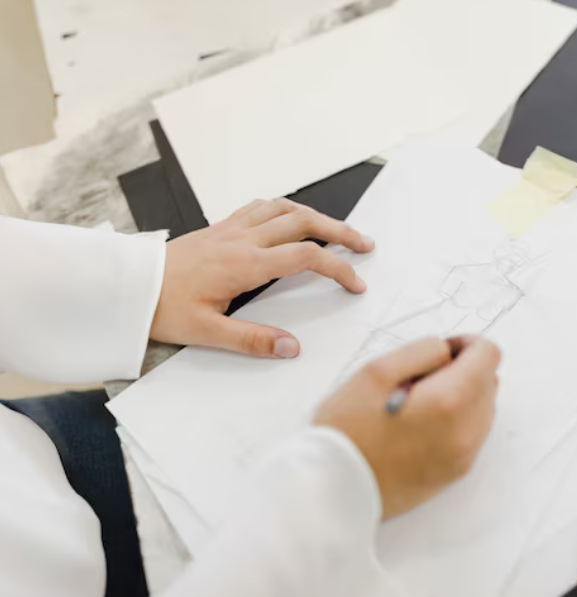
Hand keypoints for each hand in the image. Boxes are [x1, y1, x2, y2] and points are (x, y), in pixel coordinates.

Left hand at [150, 198, 374, 357]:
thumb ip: (252, 340)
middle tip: (364, 244)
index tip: (356, 284)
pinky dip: (286, 208)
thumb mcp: (206, 333)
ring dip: (317, 216)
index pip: (305, 257)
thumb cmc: (162, 308)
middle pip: (304, 222)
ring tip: (337, 230)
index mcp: (244, 265)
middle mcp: (242, 239)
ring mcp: (231, 228)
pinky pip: (261, 206)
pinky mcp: (221, 227)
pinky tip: (292, 218)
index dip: (338, 268)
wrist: (126, 285)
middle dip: (340, 231)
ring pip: (285, 209)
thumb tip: (292, 347)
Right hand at [314, 336, 500, 518]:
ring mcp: (463, 456)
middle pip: (490, 382)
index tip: (443, 350)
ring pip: (484, 409)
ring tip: (417, 403)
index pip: (488, 355)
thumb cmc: (346, 433)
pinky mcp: (455, 473)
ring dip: (462, 396)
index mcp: (448, 402)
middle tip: (422, 377)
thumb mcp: (376, 371)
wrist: (333, 491)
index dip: (466, 344)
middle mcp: (465, 432)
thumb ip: (422, 351)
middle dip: (464, 370)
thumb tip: (447, 352)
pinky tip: (420, 424)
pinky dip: (456, 420)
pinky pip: (472, 434)